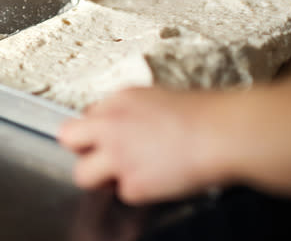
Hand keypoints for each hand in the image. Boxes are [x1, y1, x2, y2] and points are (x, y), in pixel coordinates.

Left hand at [58, 87, 228, 204]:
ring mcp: (118, 156)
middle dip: (82, 150)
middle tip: (102, 158)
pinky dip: (142, 191)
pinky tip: (161, 179)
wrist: (223, 132)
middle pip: (68, 138)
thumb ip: (132, 111)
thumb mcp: (160, 97)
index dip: (99, 130)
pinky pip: (124, 193)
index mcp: (120, 99)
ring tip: (131, 173)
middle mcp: (111, 125)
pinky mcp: (132, 183)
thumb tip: (125, 124)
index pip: (88, 115)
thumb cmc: (205, 114)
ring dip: (102, 178)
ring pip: (83, 175)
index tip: (109, 138)